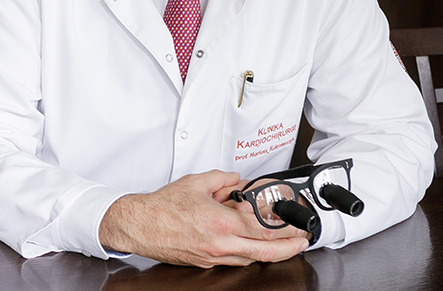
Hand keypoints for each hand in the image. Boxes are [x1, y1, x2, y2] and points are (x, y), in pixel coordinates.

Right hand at [99, 170, 310, 267]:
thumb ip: (223, 179)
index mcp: (221, 223)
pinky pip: (233, 259)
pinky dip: (246, 252)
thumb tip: (236, 179)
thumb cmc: (163, 207)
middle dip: (288, 248)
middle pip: (264, 252)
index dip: (286, 230)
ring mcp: (213, 257)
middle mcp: (220, 244)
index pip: (264, 230)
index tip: (297, 226)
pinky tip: (250, 243)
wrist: (141, 225)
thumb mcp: (197, 183)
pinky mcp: (205, 262)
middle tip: (301, 242)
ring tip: (280, 242)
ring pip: (249, 258)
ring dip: (268, 251)